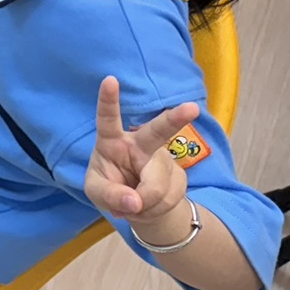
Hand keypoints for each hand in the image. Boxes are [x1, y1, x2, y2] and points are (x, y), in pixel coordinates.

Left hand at [85, 76, 196, 222]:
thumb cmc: (109, 187)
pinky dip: (156, 210)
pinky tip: (149, 206)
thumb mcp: (97, 192)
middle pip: (158, 131)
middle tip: (192, 108)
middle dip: (176, 119)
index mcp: (112, 141)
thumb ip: (110, 195)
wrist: (137, 205)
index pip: (108, 118)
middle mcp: (140, 144)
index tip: (109, 79)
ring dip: (145, 203)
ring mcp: (162, 159)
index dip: (108, 100)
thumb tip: (134, 202)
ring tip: (135, 203)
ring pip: (158, 186)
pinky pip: (170, 198)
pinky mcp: (179, 175)